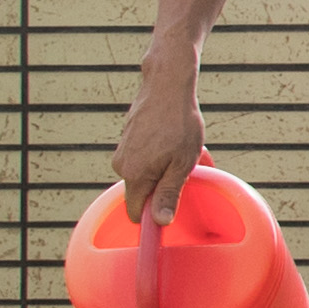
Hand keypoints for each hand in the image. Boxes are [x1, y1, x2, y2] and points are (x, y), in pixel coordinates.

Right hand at [110, 59, 206, 226]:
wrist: (166, 85)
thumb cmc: (179, 123)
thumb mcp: (182, 163)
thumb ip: (168, 194)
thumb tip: (159, 222)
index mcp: (134, 176)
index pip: (136, 213)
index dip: (154, 214)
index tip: (173, 206)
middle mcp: (122, 166)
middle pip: (143, 192)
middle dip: (164, 185)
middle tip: (186, 166)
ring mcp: (122, 151)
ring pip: (146, 173)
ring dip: (164, 168)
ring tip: (180, 148)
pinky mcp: (127, 140)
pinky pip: (144, 158)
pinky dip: (158, 154)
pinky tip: (171, 137)